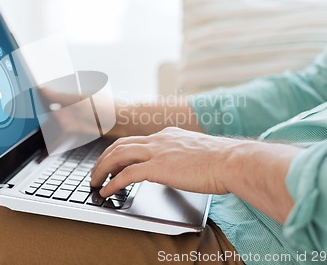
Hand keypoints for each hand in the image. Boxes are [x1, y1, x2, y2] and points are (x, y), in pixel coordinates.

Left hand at [90, 127, 237, 197]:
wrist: (232, 161)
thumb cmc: (221, 160)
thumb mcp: (196, 152)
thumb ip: (181, 155)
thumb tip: (177, 165)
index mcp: (168, 135)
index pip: (135, 140)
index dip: (119, 151)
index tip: (111, 161)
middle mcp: (159, 139)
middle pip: (121, 145)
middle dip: (104, 159)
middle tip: (96, 172)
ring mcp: (157, 152)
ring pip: (118, 156)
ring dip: (102, 169)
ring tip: (95, 182)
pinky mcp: (158, 167)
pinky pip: (127, 174)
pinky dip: (113, 183)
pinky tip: (107, 191)